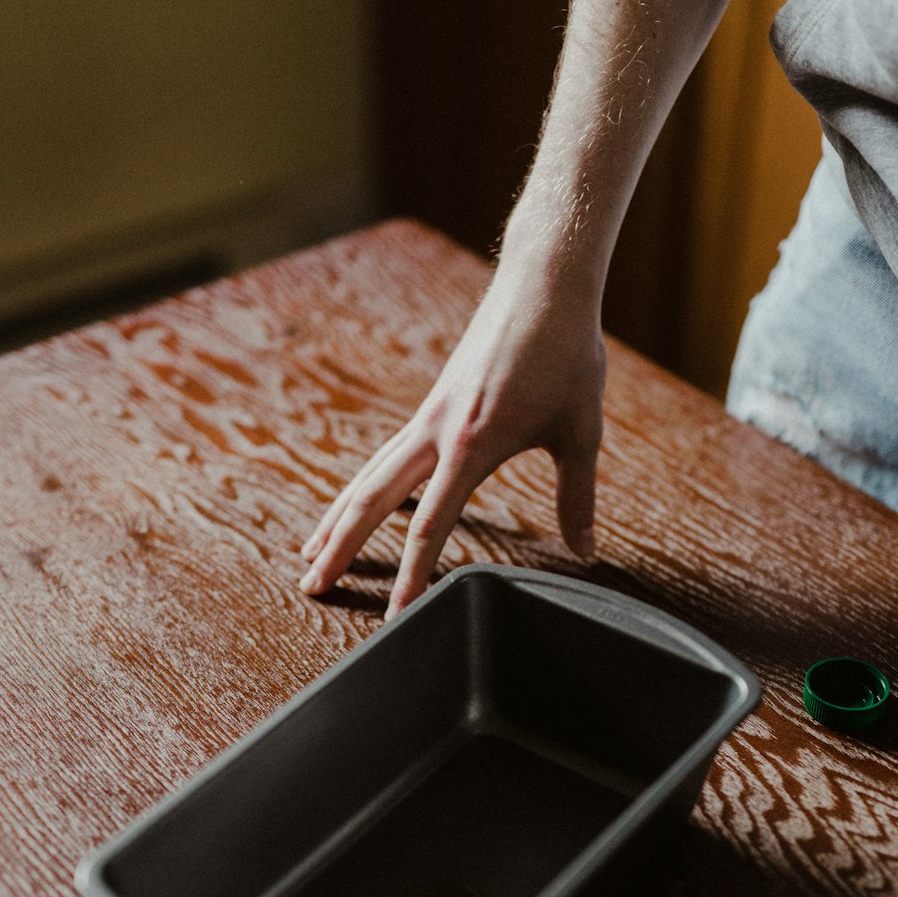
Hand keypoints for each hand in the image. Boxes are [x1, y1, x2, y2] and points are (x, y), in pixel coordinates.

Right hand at [299, 256, 605, 617]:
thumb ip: (578, 496)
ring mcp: (428, 417)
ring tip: (310, 557)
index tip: (397, 614)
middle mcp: (437, 431)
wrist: (543, 282)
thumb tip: (587, 552)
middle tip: (313, 587)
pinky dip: (361, 489)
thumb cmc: (566, 352)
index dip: (412, 574)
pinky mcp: (431, 408)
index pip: (432, 524)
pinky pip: (385, 457)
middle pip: (374, 500)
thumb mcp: (581, 430)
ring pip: (368, 477)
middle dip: (343, 547)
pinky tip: (351, 509)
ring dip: (337, 519)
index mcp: (472, 442)